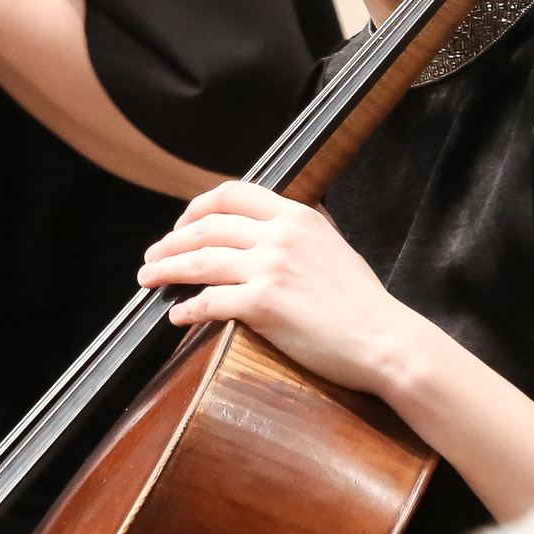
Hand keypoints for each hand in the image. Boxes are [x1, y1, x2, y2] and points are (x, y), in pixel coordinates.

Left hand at [142, 181, 434, 399]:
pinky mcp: (262, 304)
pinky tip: (177, 316)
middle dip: (171, 241)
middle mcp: (280, 235)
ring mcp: (270, 268)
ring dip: (166, 270)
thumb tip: (270, 227)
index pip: (233, 194)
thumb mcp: (333, 246)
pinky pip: (209, 302)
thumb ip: (300, 232)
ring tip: (149, 280)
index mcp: (297, 216)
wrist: (384, 339)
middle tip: (153, 257)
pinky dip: (187, 309)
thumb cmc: (362, 303)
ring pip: (200, 261)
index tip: (182, 223)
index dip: (197, 207)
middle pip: (207, 227)